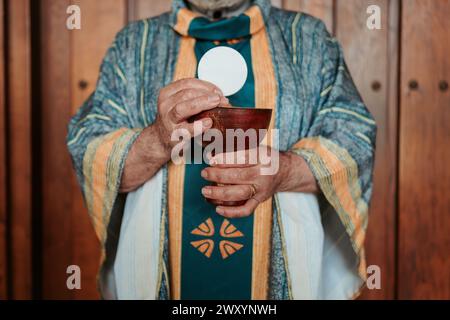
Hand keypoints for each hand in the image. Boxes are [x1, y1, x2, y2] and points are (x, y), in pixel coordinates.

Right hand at [154, 78, 228, 154]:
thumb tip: (223, 99)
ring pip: (184, 107)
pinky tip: (208, 123)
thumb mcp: (182, 105)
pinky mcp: (173, 135)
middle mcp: (165, 105)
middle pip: (187, 93)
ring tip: (217, 104)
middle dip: (207, 94)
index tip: (218, 92)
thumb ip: (197, 98)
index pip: (187, 83)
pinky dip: (199, 125)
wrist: (162, 141)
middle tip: (221, 99)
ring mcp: (167, 120)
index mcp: (167, 93)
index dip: (205, 85)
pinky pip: (186, 129)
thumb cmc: (177, 121)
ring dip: (203, 103)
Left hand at [200, 149, 318, 217]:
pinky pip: (245, 210)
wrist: (284, 172)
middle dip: (218, 176)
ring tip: (205, 191)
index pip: (241, 158)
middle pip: (239, 176)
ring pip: (240, 194)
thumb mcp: (255, 147)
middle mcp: (263, 174)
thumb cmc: (264, 158)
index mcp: (262, 156)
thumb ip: (235, 151)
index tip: (210, 160)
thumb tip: (210, 157)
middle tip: (204, 173)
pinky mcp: (259, 201)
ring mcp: (261, 189)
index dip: (224, 160)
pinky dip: (231, 212)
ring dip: (220, 194)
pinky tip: (217, 209)